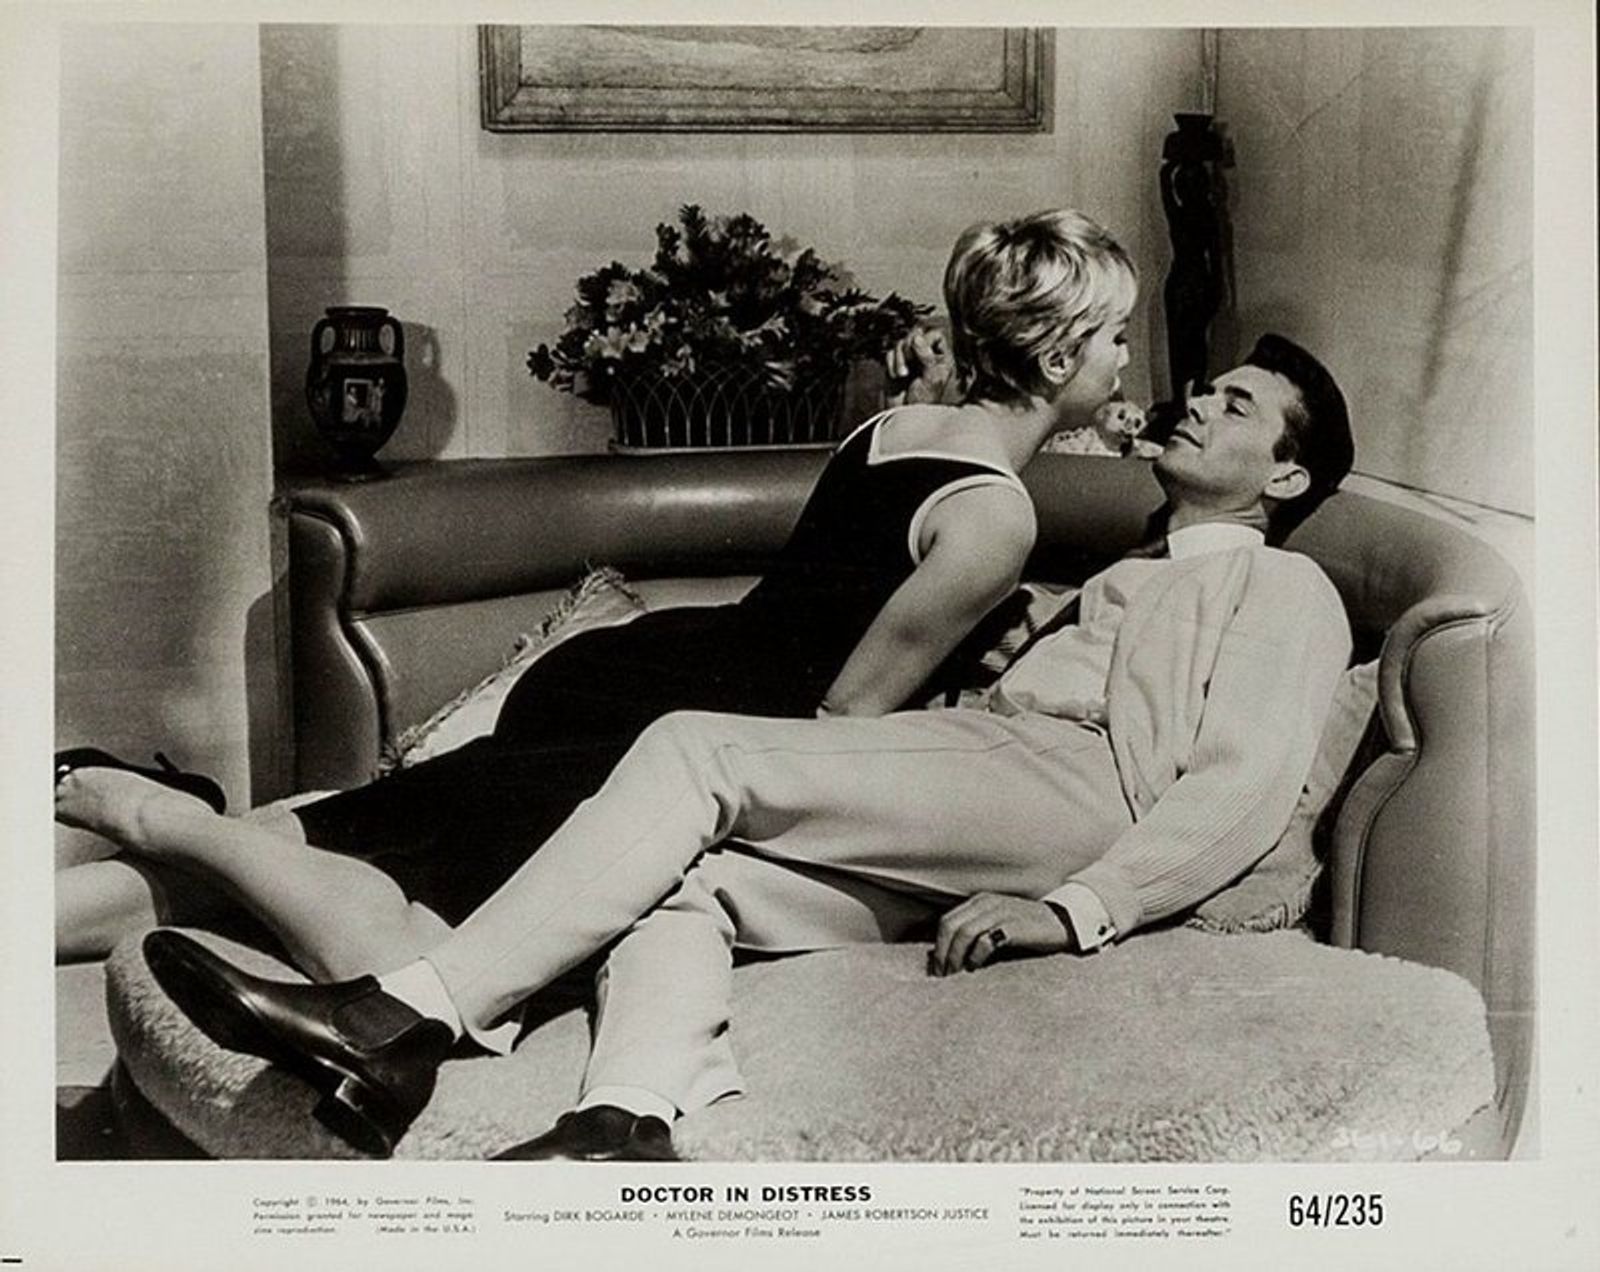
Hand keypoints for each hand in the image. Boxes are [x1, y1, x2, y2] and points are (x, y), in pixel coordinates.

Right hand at [884, 324, 955, 404]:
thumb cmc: (923, 402)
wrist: (903, 416)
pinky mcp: (894, 365)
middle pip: (916, 335)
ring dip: (899, 358)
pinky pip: (890, 354)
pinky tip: (896, 377)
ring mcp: (910, 360)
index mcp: (941, 358)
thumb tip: (917, 337)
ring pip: (901, 344)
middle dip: (910, 348)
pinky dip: (891, 364)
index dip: (926, 341)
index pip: (935, 335)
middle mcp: (926, 356)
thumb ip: (927, 356)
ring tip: (902, 375)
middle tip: (910, 362)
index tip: (921, 355)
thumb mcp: (931, 378)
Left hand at [930, 893, 1071, 975]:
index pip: (947, 920)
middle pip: (951, 926)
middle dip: (942, 952)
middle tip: (942, 974)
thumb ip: (976, 930)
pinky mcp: (1013, 926)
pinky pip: (985, 940)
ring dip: (955, 956)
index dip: (938, 945)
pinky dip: (975, 955)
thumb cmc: (1026, 928)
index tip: (937, 967)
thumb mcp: (997, 922)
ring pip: (964, 933)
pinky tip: (975, 966)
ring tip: (955, 974)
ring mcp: (1000, 913)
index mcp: (980, 901)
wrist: (1061, 924)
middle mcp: (987, 903)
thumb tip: (949, 954)